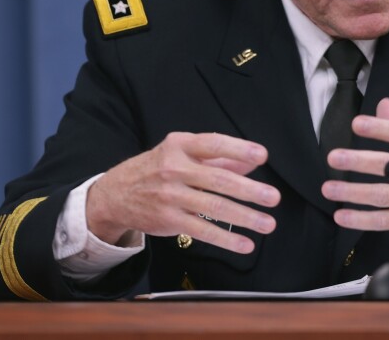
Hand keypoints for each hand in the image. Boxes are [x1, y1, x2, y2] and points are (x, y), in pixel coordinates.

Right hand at [86, 132, 280, 253]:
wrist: (115, 194)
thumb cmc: (156, 169)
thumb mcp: (180, 153)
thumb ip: (216, 158)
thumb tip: (250, 164)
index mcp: (180, 145)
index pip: (213, 144)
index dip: (239, 149)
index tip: (262, 156)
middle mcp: (174, 169)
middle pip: (218, 179)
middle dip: (249, 190)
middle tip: (273, 197)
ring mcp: (170, 196)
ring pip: (214, 207)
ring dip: (245, 217)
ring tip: (268, 223)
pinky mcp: (169, 220)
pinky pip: (202, 230)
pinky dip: (226, 239)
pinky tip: (245, 244)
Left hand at [321, 98, 388, 249]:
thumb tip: (383, 104)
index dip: (379, 128)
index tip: (357, 124)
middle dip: (359, 161)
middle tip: (334, 157)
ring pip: (383, 195)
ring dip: (353, 192)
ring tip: (329, 189)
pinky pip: (385, 220)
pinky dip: (361, 219)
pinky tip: (342, 215)